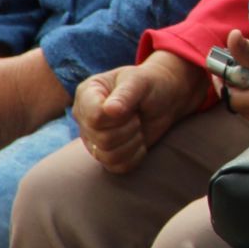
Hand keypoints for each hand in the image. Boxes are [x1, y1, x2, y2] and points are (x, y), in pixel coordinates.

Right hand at [73, 52, 210, 173]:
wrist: (164, 97)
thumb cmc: (150, 84)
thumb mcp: (140, 81)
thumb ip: (125, 93)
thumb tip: (110, 110)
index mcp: (86, 94)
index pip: (94, 117)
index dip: (118, 116)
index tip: (131, 105)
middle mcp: (84, 118)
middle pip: (102, 139)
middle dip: (130, 128)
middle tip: (137, 115)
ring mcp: (92, 138)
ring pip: (107, 156)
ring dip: (133, 142)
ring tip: (137, 126)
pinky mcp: (104, 154)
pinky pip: (117, 167)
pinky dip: (135, 156)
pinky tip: (139, 140)